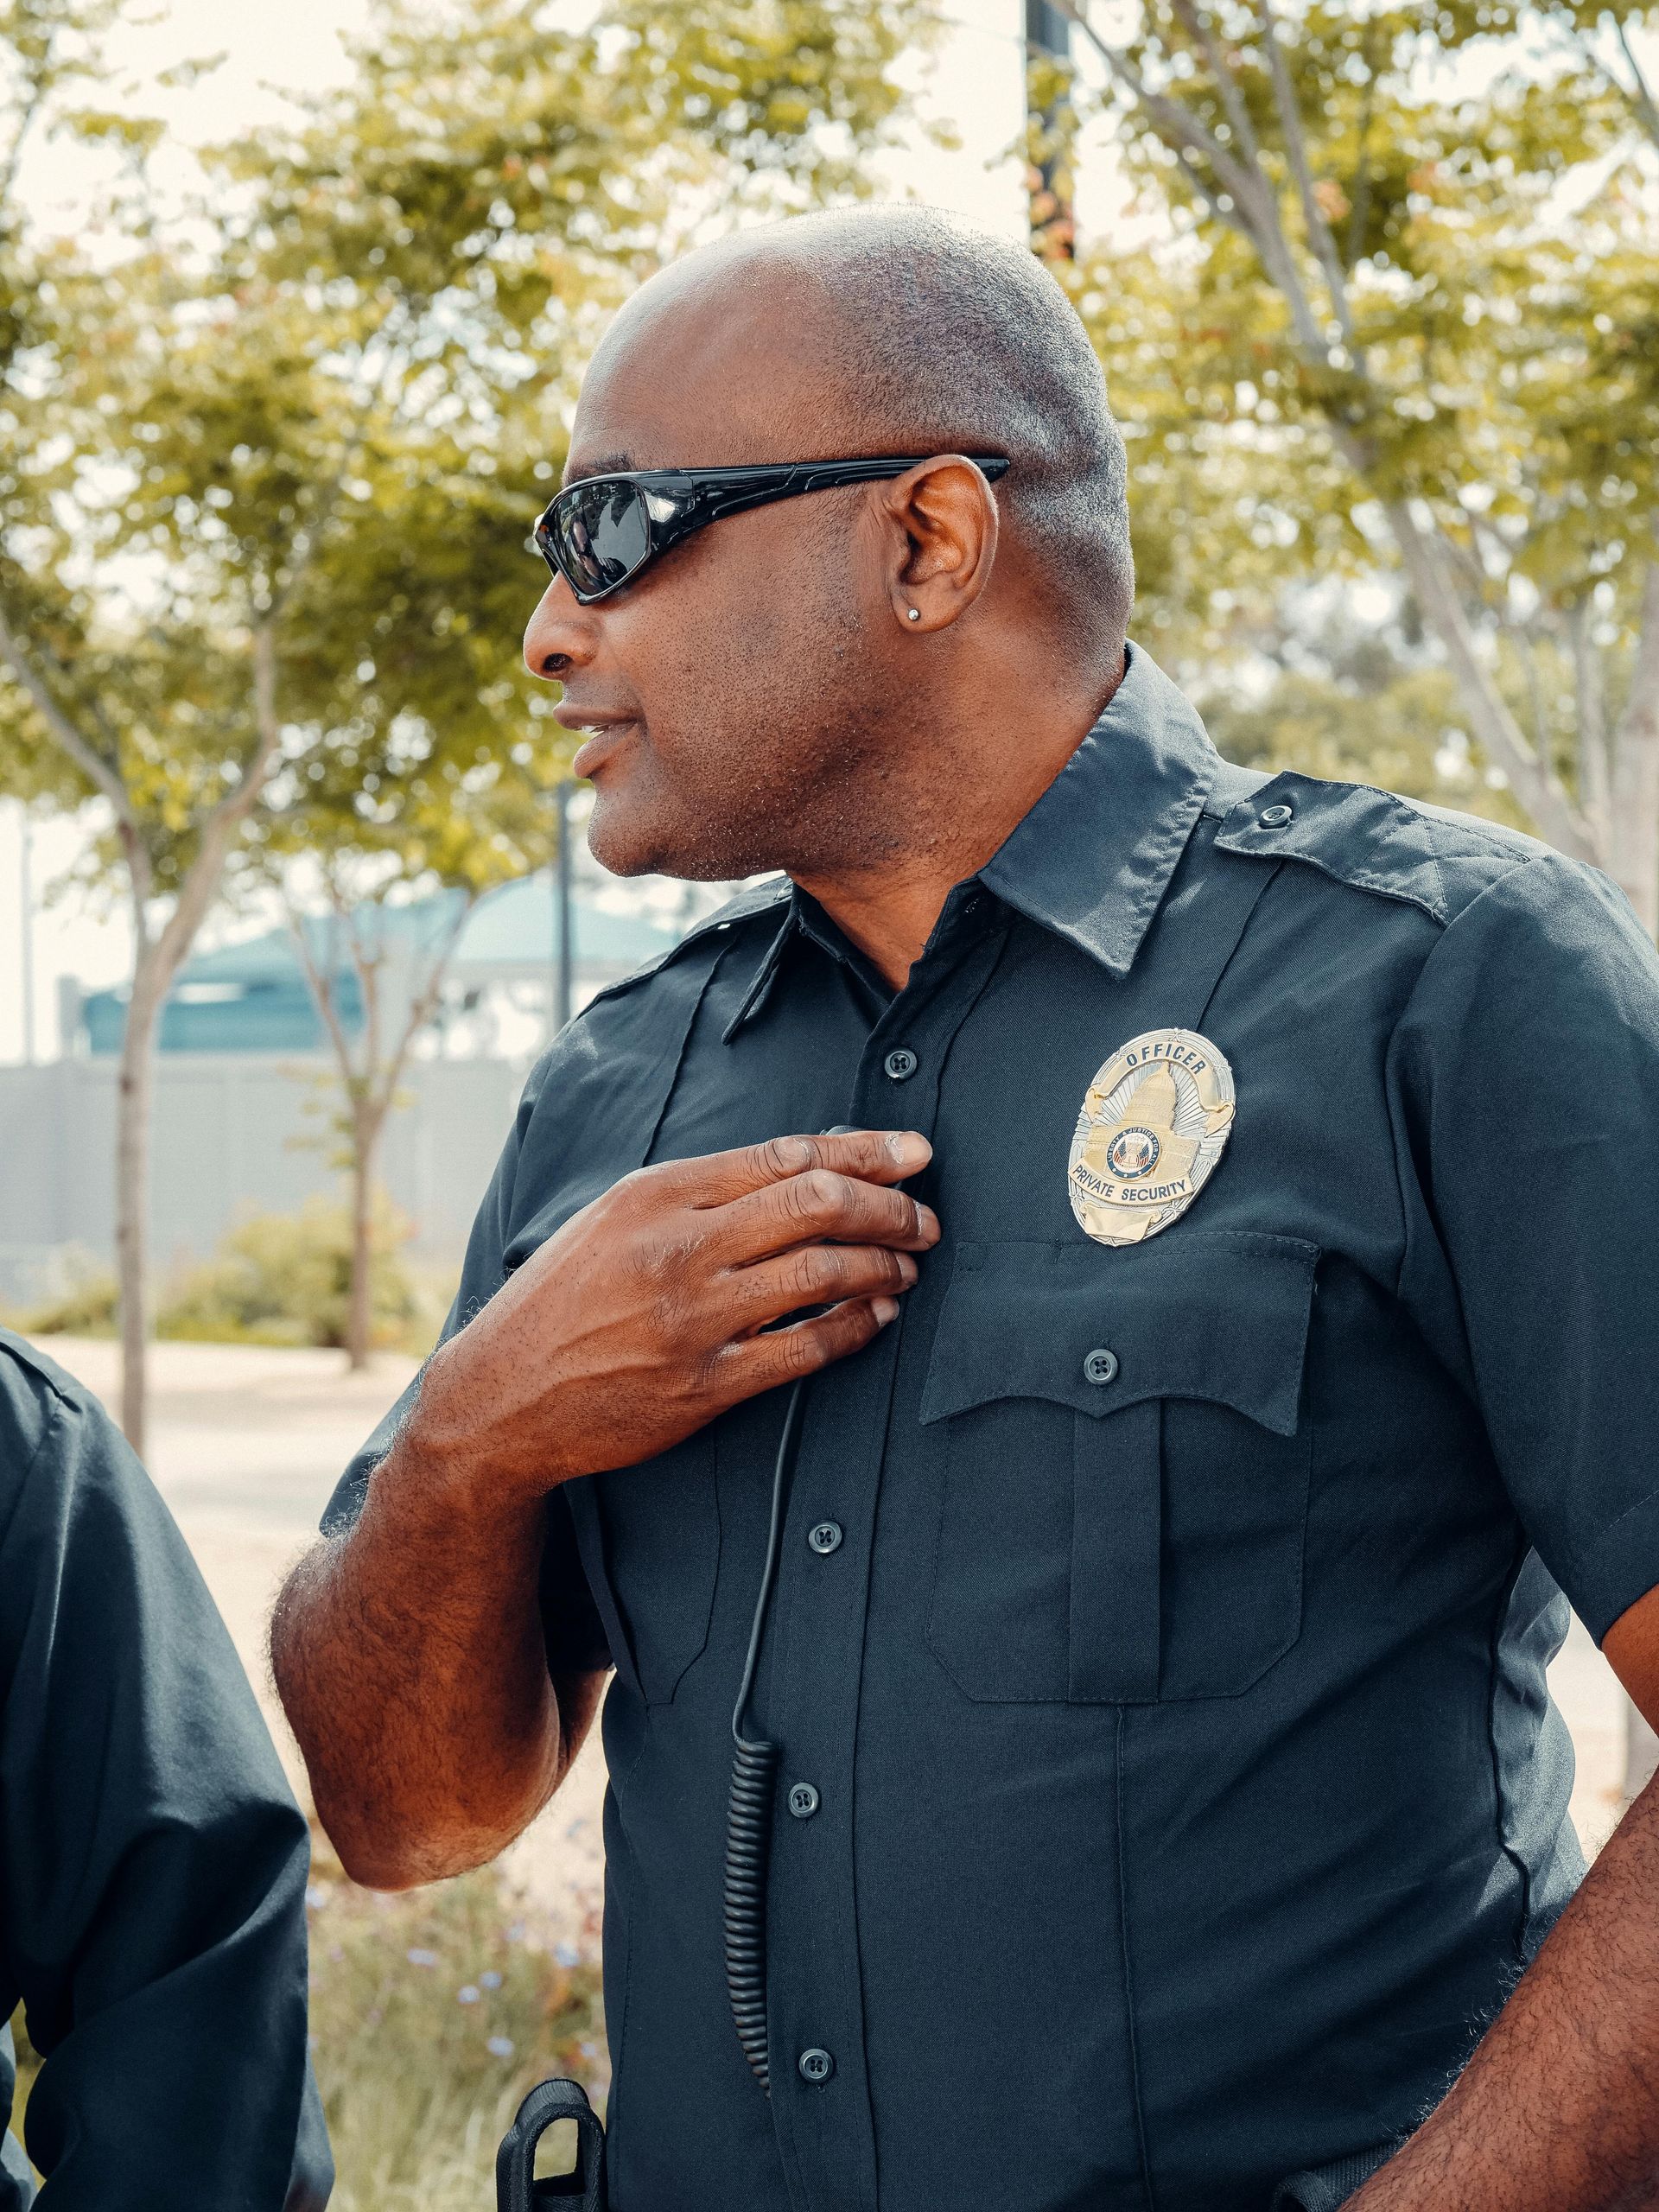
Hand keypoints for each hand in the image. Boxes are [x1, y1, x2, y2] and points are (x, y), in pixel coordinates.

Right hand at [404, 1130, 938, 1495]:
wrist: (501, 1395)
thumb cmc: (567, 1297)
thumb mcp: (616, 1218)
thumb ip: (702, 1190)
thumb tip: (809, 1162)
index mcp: (656, 1194)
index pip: (786, 1156)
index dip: (866, 1152)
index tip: (916, 1153)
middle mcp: (677, 1249)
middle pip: (818, 1205)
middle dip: (891, 1208)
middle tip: (924, 1220)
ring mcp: (693, 1319)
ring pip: (824, 1273)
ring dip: (884, 1265)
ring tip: (906, 1265)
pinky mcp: (705, 1386)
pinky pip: (808, 1349)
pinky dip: (857, 1327)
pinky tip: (878, 1316)